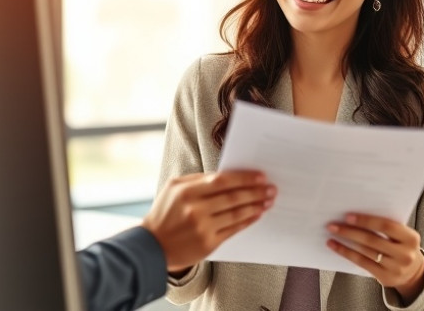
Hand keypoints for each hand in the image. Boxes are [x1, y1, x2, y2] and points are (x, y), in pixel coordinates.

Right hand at [142, 171, 275, 272]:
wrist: (152, 246)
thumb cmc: (165, 213)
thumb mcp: (174, 188)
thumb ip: (199, 180)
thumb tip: (228, 176)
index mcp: (186, 191)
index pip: (222, 181)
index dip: (244, 178)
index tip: (261, 176)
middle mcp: (195, 210)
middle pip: (233, 197)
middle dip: (256, 192)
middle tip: (271, 188)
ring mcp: (203, 228)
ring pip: (236, 214)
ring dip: (256, 206)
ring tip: (268, 200)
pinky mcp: (208, 244)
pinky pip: (234, 229)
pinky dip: (247, 221)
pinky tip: (257, 214)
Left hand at [326, 213, 423, 302]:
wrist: (414, 272)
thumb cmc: (403, 246)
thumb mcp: (402, 235)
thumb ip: (387, 226)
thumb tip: (357, 215)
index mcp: (411, 238)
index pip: (386, 226)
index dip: (366, 220)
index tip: (348, 216)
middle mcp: (405, 254)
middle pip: (372, 240)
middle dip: (350, 231)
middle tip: (333, 225)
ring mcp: (395, 268)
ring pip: (365, 252)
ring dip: (345, 242)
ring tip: (332, 234)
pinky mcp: (385, 277)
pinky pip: (362, 263)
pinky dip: (347, 253)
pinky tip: (336, 247)